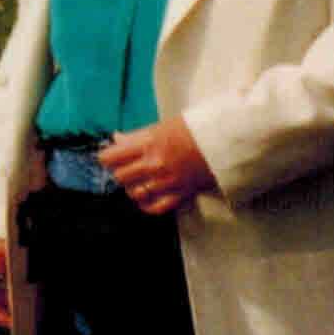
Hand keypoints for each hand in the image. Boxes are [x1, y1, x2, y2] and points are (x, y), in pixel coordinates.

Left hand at [95, 118, 215, 215]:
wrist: (225, 140)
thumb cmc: (194, 129)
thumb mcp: (162, 126)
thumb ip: (137, 136)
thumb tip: (116, 139)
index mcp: (148, 143)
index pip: (110, 157)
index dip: (108, 158)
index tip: (112, 158)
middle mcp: (155, 164)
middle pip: (120, 177)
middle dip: (121, 172)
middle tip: (128, 168)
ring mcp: (167, 181)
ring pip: (134, 193)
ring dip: (133, 188)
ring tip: (139, 181)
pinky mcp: (181, 194)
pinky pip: (155, 208)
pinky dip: (147, 205)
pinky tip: (147, 198)